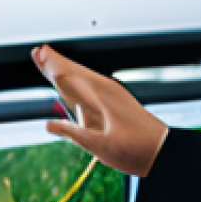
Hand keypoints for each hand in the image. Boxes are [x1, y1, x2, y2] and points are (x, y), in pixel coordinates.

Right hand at [32, 45, 168, 176]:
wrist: (162, 150)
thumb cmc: (135, 149)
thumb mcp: (100, 146)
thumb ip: (74, 134)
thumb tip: (49, 124)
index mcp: (100, 96)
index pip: (70, 76)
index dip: (53, 66)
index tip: (39, 54)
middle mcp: (105, 89)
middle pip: (74, 71)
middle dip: (55, 61)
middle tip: (38, 51)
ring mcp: (111, 93)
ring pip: (83, 76)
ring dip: (65, 67)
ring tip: (50, 60)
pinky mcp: (115, 100)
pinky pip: (91, 84)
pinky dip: (77, 78)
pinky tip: (73, 81)